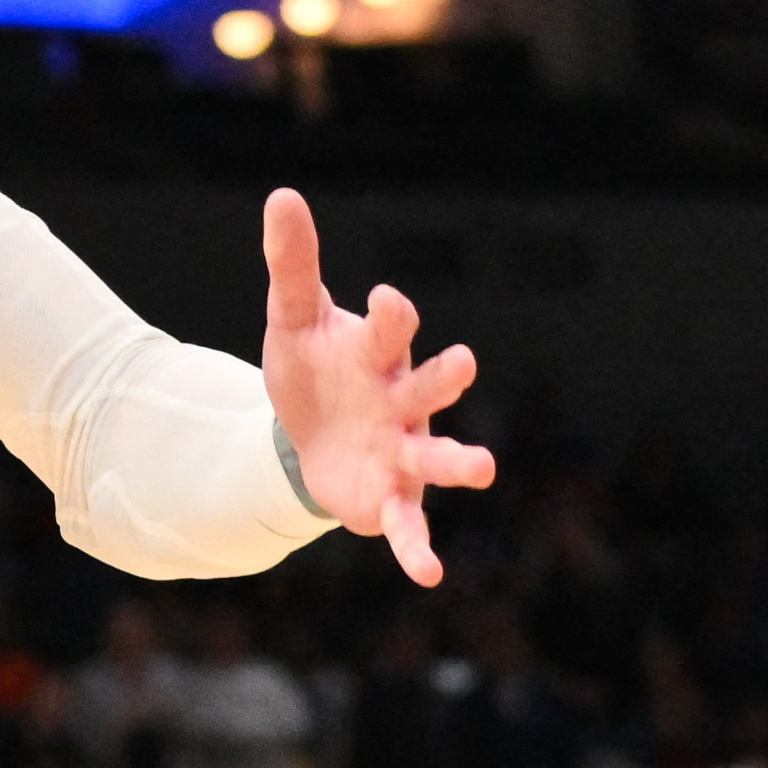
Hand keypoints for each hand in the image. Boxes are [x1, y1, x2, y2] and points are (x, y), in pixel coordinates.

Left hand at [257, 187, 492, 585]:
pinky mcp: (391, 499)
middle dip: (445, 377)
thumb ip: (294, 264)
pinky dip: (418, 547)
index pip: (391, 327)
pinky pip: (410, 524)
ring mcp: (402, 451)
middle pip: (430, 386)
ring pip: (438, 454)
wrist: (304, 437)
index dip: (390, 313)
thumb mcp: (293, 319)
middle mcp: (402, 400)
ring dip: (460, 460)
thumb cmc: (312, 370)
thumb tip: (282, 194)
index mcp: (378, 352)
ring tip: (485, 467)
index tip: (382, 298)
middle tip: (463, 363)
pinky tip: (429, 573)